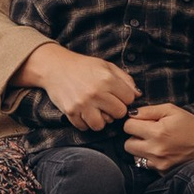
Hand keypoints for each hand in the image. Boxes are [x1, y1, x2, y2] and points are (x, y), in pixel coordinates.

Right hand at [16, 43, 136, 130]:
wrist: (55, 67)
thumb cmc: (83, 66)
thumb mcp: (106, 66)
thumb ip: (125, 79)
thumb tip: (138, 95)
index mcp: (107, 79)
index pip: (129, 99)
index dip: (125, 99)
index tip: (117, 96)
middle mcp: (96, 93)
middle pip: (119, 114)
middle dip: (115, 110)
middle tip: (107, 104)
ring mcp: (82, 104)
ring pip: (102, 125)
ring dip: (100, 120)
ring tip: (96, 110)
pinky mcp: (70, 112)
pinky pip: (84, 127)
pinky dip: (85, 123)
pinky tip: (84, 113)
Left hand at [122, 103, 193, 167]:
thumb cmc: (191, 125)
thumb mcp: (172, 110)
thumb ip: (149, 110)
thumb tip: (130, 113)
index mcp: (158, 132)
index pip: (128, 126)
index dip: (134, 121)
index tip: (142, 121)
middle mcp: (156, 150)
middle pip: (127, 144)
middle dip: (134, 136)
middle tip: (147, 132)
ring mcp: (158, 163)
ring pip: (134, 155)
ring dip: (140, 148)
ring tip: (154, 142)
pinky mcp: (161, 172)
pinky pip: (145, 164)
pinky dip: (149, 158)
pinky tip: (161, 151)